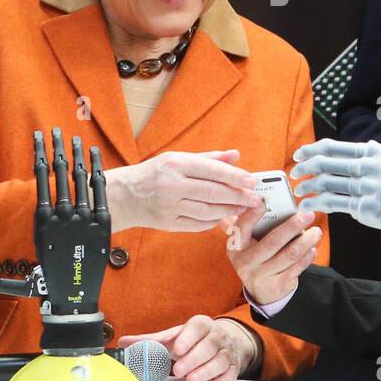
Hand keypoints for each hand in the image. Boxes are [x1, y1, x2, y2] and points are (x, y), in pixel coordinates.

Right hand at [106, 150, 262, 232]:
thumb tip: (236, 155)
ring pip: (207, 211)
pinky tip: (223, 216)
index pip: (211, 170)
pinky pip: (197, 224)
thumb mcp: (178, 158)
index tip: (252, 180)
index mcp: (175, 164)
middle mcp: (172, 185)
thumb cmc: (156, 173)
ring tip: (242, 207)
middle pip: (212, 193)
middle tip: (254, 198)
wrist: (125, 195)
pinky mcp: (168, 224)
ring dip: (229, 210)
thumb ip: (209, 159)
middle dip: (238, 196)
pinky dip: (213, 221)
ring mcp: (169, 206)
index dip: (235, 176)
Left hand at [120, 315, 258, 380]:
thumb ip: (150, 341)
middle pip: (209, 345)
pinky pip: (231, 374)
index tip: (177, 349)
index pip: (197, 326)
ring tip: (191, 380)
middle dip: (194, 359)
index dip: (188, 337)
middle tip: (178, 370)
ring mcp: (226, 351)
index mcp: (201, 325)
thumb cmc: (193, 340)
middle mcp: (216, 336)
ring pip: (221, 360)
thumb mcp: (173, 337)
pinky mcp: (233, 366)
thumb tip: (124, 342)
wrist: (221, 342)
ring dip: (206, 371)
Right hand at [225, 207, 320, 305]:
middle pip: (273, 241)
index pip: (242, 227)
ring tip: (316, 232)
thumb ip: (251, 223)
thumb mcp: (246, 243)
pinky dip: (307, 256)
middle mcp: (246, 262)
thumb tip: (261, 200)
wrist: (260, 292)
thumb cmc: (255, 258)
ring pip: (289, 255)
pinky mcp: (277, 285)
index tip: (264, 201)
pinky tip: (312, 248)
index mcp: (236, 246)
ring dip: (306, 241)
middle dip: (293, 226)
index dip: (252, 214)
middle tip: (307, 215)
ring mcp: (261, 275)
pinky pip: (297, 268)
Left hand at [291, 91, 380, 249]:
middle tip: (293, 172)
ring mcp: (368, 189)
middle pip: (325, 163)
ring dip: (308, 186)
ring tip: (299, 190)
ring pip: (327, 183)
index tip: (300, 154)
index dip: (313, 150)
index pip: (335, 146)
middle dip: (304, 167)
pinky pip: (336, 204)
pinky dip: (320, 204)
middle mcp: (371, 167)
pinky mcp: (369, 210)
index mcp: (379, 152)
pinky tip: (311, 205)